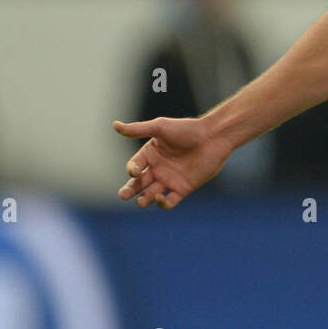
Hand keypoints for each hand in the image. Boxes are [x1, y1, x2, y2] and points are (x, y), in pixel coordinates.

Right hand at [112, 117, 231, 209]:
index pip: (134, 166)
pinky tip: (160, 198)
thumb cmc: (186, 130)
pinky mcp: (183, 188)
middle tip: (124, 195)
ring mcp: (170, 179)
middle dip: (129, 190)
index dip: (131, 170)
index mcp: (150, 154)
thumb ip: (138, 129)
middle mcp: (158, 168)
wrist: (213, 138)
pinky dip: (162, 203)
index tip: (135, 170)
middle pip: (138, 183)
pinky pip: (169, 201)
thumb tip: (114, 125)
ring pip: (150, 194)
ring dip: (144, 200)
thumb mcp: (160, 127)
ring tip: (141, 201)